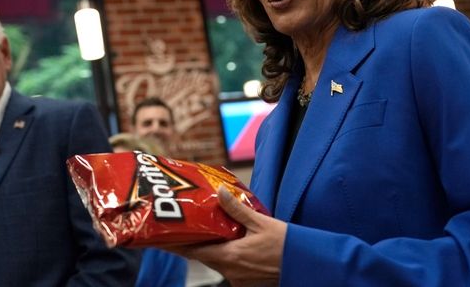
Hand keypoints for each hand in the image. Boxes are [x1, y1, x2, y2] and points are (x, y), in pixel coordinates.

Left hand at [166, 186, 285, 286]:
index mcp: (230, 256)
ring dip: (212, 249)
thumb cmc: (286, 246)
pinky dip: (227, 256)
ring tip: (208, 232)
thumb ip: (237, 209)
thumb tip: (220, 191)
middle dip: (194, 244)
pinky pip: (230, 268)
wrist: (307, 265)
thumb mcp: (261, 222)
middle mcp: (230, 271)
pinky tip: (232, 244)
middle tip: (183, 229)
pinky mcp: (248, 282)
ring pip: (217, 262)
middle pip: (204, 257)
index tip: (162, 239)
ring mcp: (239, 279)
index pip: (194, 252)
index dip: (176, 246)